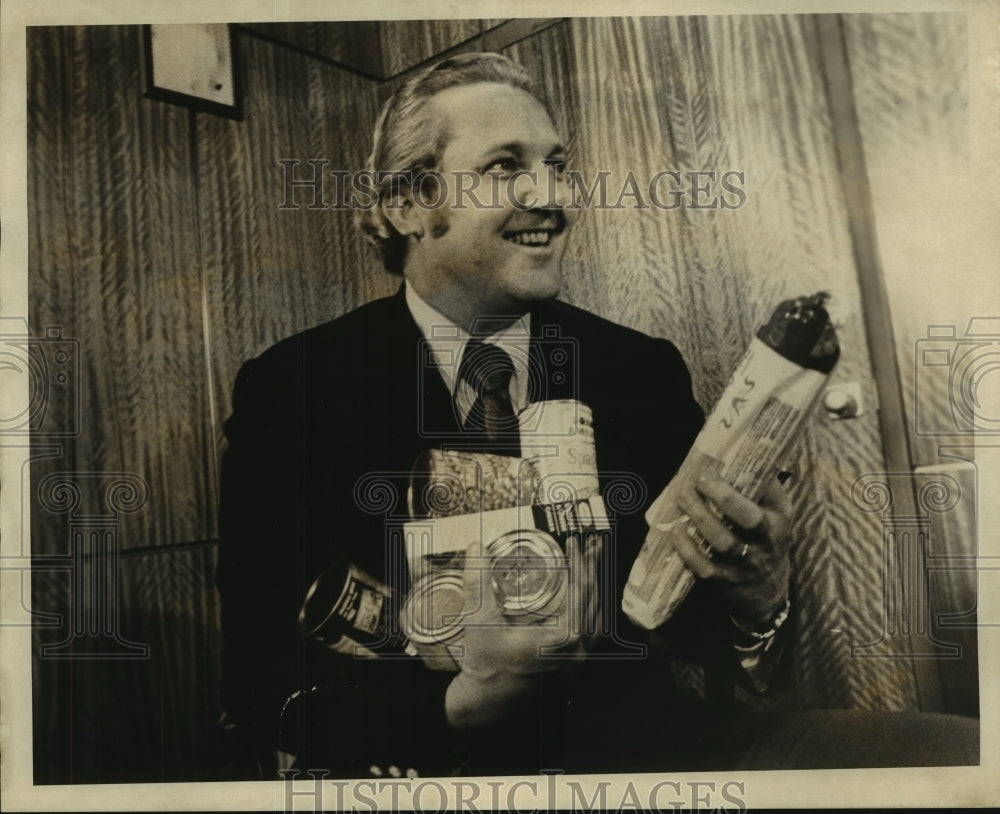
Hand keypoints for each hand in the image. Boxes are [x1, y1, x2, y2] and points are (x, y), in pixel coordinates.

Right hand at [444, 534, 598, 729]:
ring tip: (589, 565)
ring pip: (596, 615)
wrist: (486, 702)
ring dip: (594, 588)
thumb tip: (475, 546)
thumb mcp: (479, 620)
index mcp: (561, 639)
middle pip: (594, 600)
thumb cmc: (486, 665)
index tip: (572, 543)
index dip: (579, 563)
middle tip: (587, 545)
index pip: (580, 592)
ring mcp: (577, 660)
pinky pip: (591, 631)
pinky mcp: (572, 664)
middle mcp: (577, 651)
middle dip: (591, 569)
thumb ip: (478, 581)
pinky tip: (584, 597)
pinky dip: (590, 609)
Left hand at [671, 473, 791, 627]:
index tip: (709, 473)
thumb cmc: (765, 539)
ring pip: (723, 542)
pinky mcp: (724, 584)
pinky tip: (674, 531)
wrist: (767, 593)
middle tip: (693, 482)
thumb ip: (763, 485)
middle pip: (747, 521)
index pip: (765, 502)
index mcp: (777, 523)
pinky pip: (703, 567)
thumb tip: (747, 448)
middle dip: (720, 499)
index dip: (733, 490)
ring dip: (698, 518)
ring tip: (680, 498)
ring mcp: (745, 567)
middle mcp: (765, 545)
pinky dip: (686, 549)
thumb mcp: (775, 513)